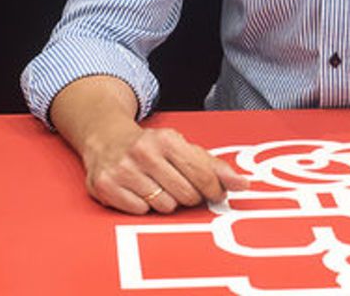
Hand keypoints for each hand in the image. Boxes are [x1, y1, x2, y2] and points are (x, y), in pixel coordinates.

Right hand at [81, 125, 248, 214]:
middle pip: (186, 195)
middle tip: (179, 186)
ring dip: (165, 202)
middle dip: (188, 195)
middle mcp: (144, 152)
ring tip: (157, 187)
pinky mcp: (106, 186)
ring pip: (164, 206)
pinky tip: (139, 191)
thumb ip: (214, 166)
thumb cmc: (151, 146)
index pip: (203, 175)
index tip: (215, 194)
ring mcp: (124, 169)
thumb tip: (242, 184)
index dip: (214, 190)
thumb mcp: (182, 147)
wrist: (106, 137)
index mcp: (168, 140)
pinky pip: (140, 212)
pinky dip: (143, 207)